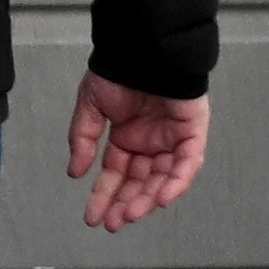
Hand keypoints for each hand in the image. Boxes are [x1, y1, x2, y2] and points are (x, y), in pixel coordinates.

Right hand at [67, 77, 209, 233]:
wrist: (142, 47)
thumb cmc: (120, 68)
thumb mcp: (91, 107)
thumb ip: (82, 140)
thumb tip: (75, 171)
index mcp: (127, 138)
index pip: (117, 175)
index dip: (104, 196)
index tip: (93, 215)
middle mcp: (150, 142)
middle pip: (140, 183)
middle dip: (126, 204)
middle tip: (113, 222)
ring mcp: (172, 139)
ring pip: (163, 179)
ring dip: (147, 199)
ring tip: (130, 214)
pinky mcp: (192, 132)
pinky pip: (188, 163)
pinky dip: (176, 182)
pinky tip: (159, 198)